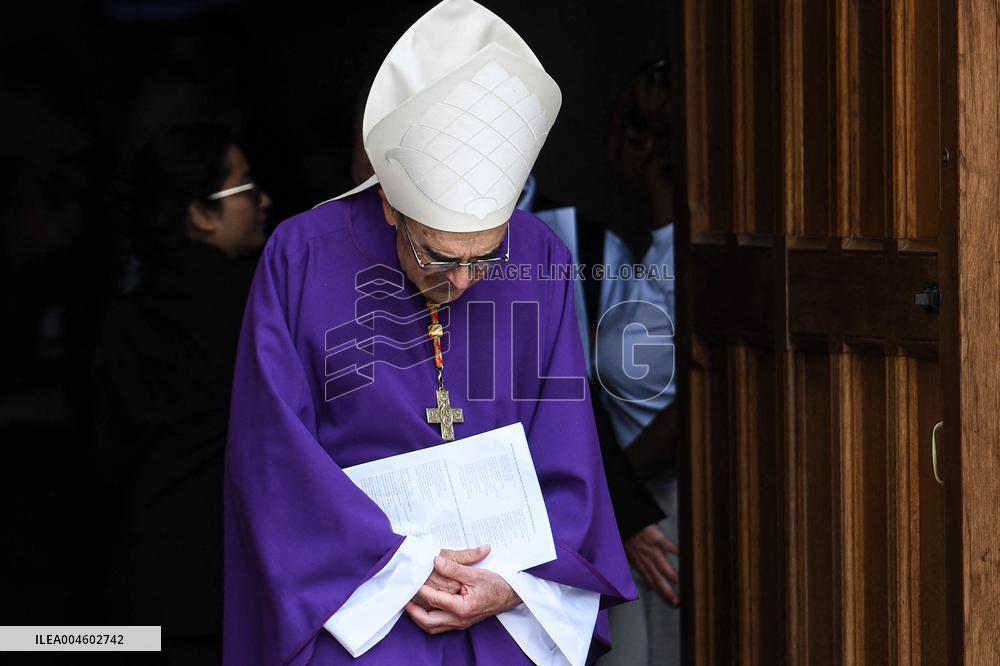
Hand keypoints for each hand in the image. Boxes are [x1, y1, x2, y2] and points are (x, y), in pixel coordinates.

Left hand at [404, 550, 520, 633]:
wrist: (511, 595)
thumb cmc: (496, 584)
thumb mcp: (475, 573)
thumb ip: (454, 568)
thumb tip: (436, 560)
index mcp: (463, 607)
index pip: (435, 600)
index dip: (421, 590)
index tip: (412, 581)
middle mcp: (460, 619)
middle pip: (429, 621)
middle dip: (414, 612)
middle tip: (404, 599)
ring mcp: (460, 623)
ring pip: (433, 627)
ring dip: (419, 618)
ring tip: (410, 606)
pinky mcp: (461, 622)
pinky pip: (440, 626)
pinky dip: (429, 620)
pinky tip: (425, 610)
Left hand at [624, 524, 679, 605]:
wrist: (628, 522)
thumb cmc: (629, 538)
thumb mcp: (631, 558)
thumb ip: (643, 573)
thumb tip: (650, 588)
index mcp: (640, 564)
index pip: (652, 583)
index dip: (661, 594)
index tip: (670, 603)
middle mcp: (646, 559)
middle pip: (658, 579)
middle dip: (667, 592)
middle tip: (676, 602)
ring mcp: (652, 549)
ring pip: (663, 566)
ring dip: (671, 576)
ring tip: (680, 585)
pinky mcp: (657, 538)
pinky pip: (668, 546)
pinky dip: (676, 551)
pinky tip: (684, 556)